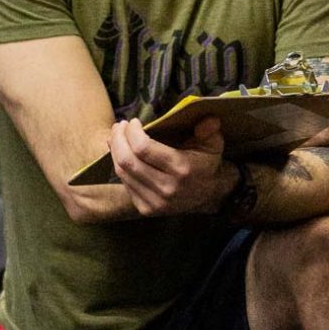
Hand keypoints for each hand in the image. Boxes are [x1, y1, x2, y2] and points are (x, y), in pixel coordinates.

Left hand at [108, 114, 232, 215]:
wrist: (211, 196)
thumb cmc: (207, 164)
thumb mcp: (213, 144)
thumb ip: (210, 130)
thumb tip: (209, 120)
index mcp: (181, 169)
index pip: (143, 148)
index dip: (132, 132)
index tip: (133, 121)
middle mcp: (167, 188)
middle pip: (127, 160)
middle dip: (118, 139)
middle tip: (119, 126)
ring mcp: (156, 202)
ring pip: (123, 173)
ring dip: (115, 151)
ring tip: (117, 136)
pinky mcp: (147, 209)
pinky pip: (125, 185)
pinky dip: (120, 167)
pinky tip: (122, 154)